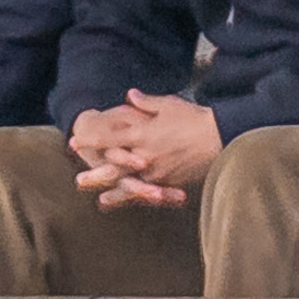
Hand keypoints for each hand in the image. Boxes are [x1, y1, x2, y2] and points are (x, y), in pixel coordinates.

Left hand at [70, 90, 220, 209]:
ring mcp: (159, 172)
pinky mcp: (173, 182)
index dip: (90, 140)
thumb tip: (129, 96)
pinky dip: (142, 198)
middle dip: (96, 174)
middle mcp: (147, 156)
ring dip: (115, 192)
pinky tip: (135, 202)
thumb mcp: (169, 105)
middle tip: (78, 181)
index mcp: (143, 134)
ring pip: (132, 185)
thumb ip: (146, 103)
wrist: (224, 137)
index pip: (109, 138)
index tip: (74, 141)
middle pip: (115, 168)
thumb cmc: (197, 119)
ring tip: (101, 200)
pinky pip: (154, 192)